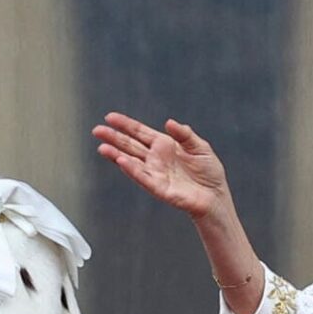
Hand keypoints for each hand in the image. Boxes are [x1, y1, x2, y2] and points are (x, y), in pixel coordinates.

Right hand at [93, 112, 230, 220]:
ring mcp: (155, 173)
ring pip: (131, 161)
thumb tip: (169, 122)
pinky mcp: (158, 188)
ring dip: (116, 154)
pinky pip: (142, 177)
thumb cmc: (208, 173)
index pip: (140, 132)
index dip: (125, 124)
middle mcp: (155, 158)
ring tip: (102, 147)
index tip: (110, 117)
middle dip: (113, 137)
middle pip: (130, 145)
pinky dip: (132, 170)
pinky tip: (121, 161)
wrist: (215, 196)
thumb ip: (185, 134)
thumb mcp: (200, 147)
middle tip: (97, 130)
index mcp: (164, 145)